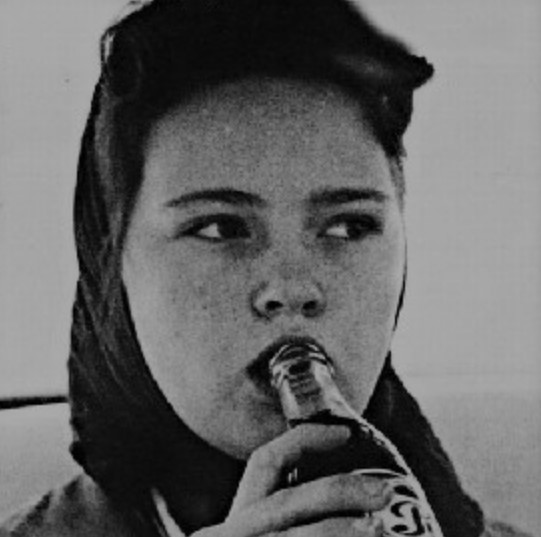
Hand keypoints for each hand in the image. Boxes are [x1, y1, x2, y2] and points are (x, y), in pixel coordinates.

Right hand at [192, 424, 391, 536]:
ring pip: (306, 533)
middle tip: (389, 490)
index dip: (306, 440)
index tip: (347, 433)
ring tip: (386, 532)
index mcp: (236, 524)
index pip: (267, 463)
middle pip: (291, 498)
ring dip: (350, 530)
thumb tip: (363, 500)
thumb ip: (295, 523)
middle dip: (343, 488)